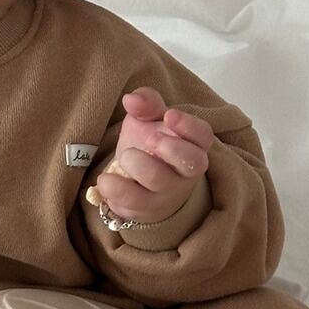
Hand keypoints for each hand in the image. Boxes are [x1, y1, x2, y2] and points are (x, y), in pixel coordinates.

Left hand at [92, 87, 214, 226]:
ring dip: (139, 166)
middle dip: (172, 149)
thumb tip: (131, 99)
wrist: (139, 185)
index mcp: (192, 144)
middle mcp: (186, 171)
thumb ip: (146, 104)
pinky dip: (116, 188)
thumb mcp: (149, 119)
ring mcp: (168, 192)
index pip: (203, 135)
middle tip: (151, 138)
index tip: (169, 115)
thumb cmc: (149, 146)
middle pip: (192, 163)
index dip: (189, 126)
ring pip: (159, 181)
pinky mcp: (147, 208)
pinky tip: (105, 180)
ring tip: (125, 157)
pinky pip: (134, 201)